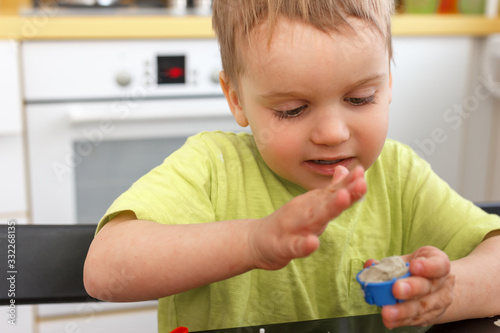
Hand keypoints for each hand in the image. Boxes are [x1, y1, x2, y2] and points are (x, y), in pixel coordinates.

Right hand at [249, 165, 365, 270]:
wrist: (257, 240)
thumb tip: (345, 171)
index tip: (362, 172)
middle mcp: (306, 212)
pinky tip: (312, 243)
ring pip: (314, 220)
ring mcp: (295, 228)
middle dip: (345, 193)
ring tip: (342, 199)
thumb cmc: (289, 222)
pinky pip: (296, 246)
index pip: (335, 193)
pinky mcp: (285, 246)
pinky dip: (304, 245)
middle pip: (328, 203)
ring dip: (329, 210)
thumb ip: (330, 190)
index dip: (350, 184)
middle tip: (361, 182)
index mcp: (315, 204)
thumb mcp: (312, 205)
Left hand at [378, 247, 455, 327]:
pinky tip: (390, 321)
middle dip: (412, 288)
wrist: (439, 287)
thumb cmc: (420, 268)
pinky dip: (401, 320)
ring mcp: (438, 302)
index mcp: (438, 264)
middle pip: (428, 287)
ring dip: (403, 311)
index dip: (428, 266)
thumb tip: (370, 264)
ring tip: (388, 312)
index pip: (439, 264)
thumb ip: (390, 262)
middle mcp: (441, 284)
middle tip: (396, 289)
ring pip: (421, 307)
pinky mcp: (430, 316)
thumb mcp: (410, 258)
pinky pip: (415, 320)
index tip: (413, 266)